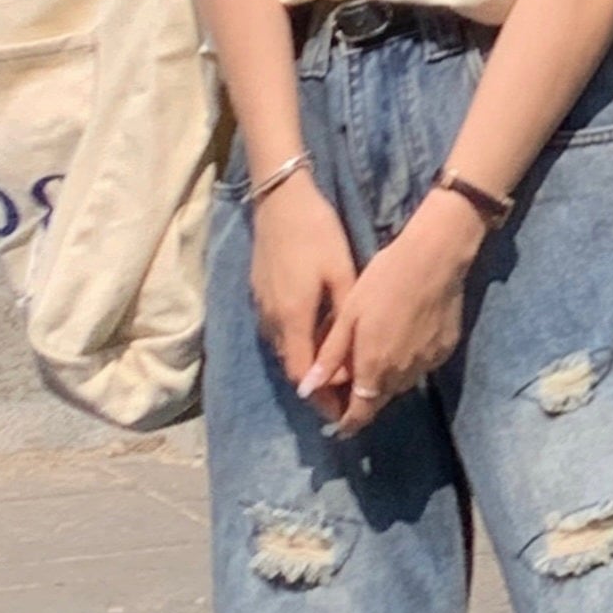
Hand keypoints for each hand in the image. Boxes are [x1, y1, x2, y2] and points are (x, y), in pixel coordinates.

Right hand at [249, 172, 357, 421]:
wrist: (279, 198)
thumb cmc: (316, 233)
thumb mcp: (342, 275)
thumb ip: (345, 323)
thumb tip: (351, 362)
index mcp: (292, 318)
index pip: (304, 377)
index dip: (323, 400)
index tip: (345, 414)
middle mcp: (272, 320)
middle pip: (293, 369)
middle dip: (317, 390)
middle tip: (346, 405)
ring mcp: (262, 307)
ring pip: (285, 353)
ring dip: (307, 370)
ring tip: (335, 382)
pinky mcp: (260, 295)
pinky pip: (280, 335)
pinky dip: (299, 349)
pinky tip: (318, 346)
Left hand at [301, 189, 485, 437]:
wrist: (436, 261)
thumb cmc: (385, 281)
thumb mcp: (349, 315)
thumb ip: (331, 356)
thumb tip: (308, 389)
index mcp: (375, 367)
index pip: (360, 412)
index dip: (348, 423)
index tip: (338, 427)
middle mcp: (402, 375)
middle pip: (379, 400)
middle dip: (364, 399)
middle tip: (350, 382)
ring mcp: (427, 364)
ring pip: (399, 384)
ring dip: (384, 380)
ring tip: (375, 356)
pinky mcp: (444, 352)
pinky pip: (418, 368)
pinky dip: (405, 363)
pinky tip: (401, 338)